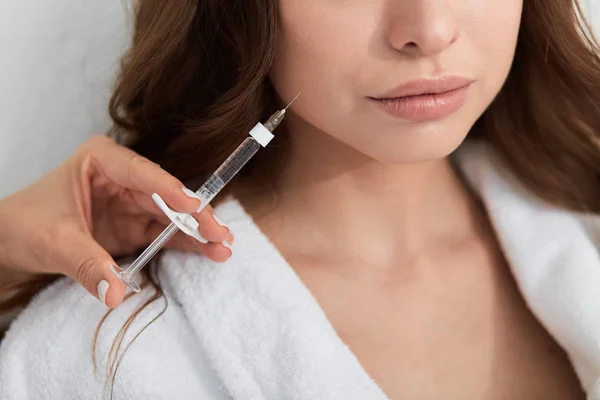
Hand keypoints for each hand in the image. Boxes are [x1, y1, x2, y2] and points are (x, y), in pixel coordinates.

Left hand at [0, 135, 232, 307]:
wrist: (11, 242)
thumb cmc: (25, 225)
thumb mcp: (55, 242)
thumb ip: (88, 264)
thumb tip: (115, 293)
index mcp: (101, 161)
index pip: (141, 173)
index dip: (170, 189)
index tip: (195, 206)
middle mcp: (122, 177)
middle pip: (166, 195)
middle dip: (194, 215)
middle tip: (219, 233)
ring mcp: (132, 202)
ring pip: (172, 215)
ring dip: (197, 231)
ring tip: (223, 246)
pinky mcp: (135, 225)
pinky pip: (165, 234)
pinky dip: (186, 244)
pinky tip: (209, 252)